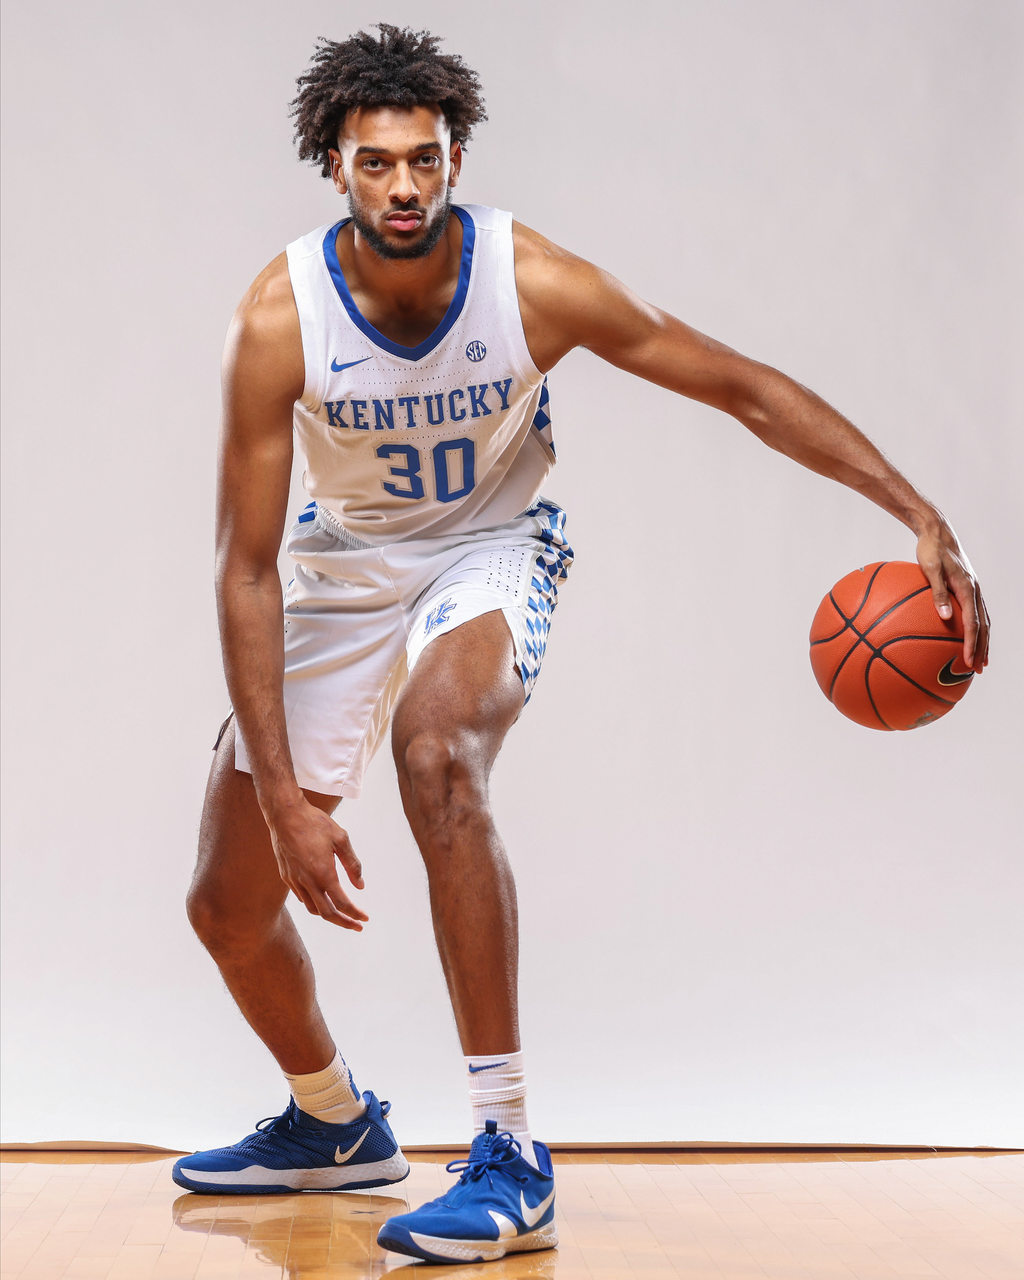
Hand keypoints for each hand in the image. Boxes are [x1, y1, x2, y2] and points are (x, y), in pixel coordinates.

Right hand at [266, 797, 367, 929]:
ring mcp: (294, 880)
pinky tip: (322, 898)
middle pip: (327, 913)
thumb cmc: (315, 823)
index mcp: (323, 873)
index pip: (342, 903)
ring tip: (341, 914)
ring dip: (327, 914)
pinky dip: (313, 903)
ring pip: (312, 908)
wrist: (285, 814)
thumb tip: (360, 886)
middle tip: (357, 926)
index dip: (355, 914)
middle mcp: (307, 880)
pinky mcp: (286, 876)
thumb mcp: (341, 839)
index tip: (364, 919)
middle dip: (344, 922)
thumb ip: (352, 864)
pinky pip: (301, 897)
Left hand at [916, 526, 989, 672]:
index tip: (967, 660)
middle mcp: (975, 590)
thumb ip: (937, 592)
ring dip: (982, 642)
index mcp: (967, 588)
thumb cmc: (930, 549)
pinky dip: (976, 629)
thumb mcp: (930, 569)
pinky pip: (976, 613)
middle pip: (983, 626)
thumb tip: (944, 616)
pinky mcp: (967, 588)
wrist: (937, 532)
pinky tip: (967, 638)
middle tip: (977, 669)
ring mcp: (973, 589)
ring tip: (980, 660)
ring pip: (983, 621)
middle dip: (981, 649)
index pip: (973, 622)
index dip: (971, 643)